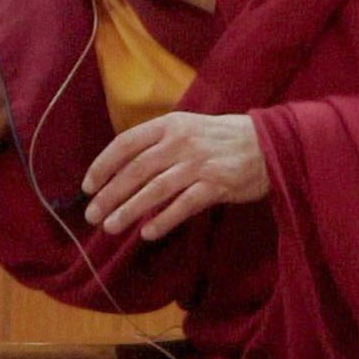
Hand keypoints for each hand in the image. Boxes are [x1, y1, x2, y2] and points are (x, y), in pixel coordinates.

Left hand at [81, 111, 267, 240]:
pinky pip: (184, 206)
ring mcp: (199, 164)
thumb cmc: (222, 138)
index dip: (103, 165)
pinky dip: (164, 220)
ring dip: (130, 210)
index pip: (125, 144)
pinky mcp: (217, 185)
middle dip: (110, 194)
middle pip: (136, 170)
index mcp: (169, 124)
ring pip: (155, 190)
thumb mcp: (187, 128)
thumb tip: (122, 169)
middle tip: (92, 215)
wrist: (270, 143)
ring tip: (111, 227)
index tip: (88, 186)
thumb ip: (158, 144)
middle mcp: (181, 142)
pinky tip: (147, 233)